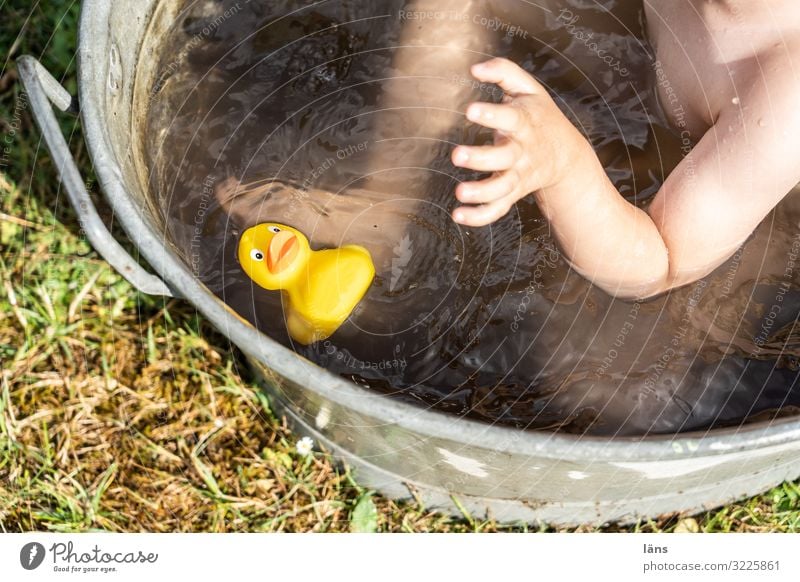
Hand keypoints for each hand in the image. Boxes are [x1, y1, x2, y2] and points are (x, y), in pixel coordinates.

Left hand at [451, 58, 590, 225]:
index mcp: (525, 123)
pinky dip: (480, 216)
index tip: (470, 109)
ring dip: (481, 192)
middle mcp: (522, 152)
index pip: (510, 118)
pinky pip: (498, 209)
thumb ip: (504, 72)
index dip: (491, 114)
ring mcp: (518, 175)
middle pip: (504, 158)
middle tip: (457, 155)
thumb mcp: (528, 89)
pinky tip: (458, 216)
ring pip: (501, 188)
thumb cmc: (538, 115)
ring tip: (459, 192)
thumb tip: (475, 69)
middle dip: (481, 158)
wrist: (566, 155)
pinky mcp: (512, 194)